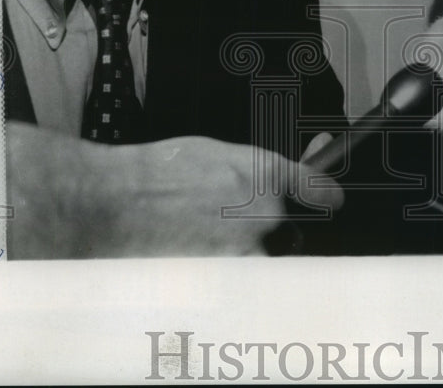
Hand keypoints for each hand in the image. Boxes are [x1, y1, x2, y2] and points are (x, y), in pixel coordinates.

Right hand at [6, 122, 342, 258]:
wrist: (111, 203)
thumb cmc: (152, 175)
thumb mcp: (212, 155)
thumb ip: (249, 173)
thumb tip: (267, 187)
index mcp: (264, 175)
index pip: (317, 189)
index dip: (326, 196)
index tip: (332, 201)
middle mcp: (265, 214)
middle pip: (289, 235)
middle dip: (271, 236)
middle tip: (233, 231)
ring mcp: (247, 253)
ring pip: (266, 264)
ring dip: (249, 261)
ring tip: (205, 248)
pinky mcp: (228, 283)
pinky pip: (246, 288)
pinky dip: (229, 283)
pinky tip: (199, 268)